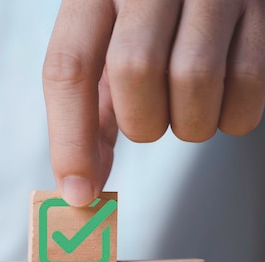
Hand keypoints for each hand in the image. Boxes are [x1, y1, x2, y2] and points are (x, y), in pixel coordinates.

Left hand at [43, 0, 264, 205]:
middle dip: (140, 123)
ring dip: (188, 122)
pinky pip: (250, 81)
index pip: (68, 67)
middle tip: (148, 123)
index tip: (78, 191)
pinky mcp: (260, 6)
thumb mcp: (105, 49)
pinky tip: (220, 102)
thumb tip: (79, 184)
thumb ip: (91, 108)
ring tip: (185, 109)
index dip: (70, 140)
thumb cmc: (143, 20)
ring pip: (195, 76)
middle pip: (134, 68)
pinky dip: (232, 116)